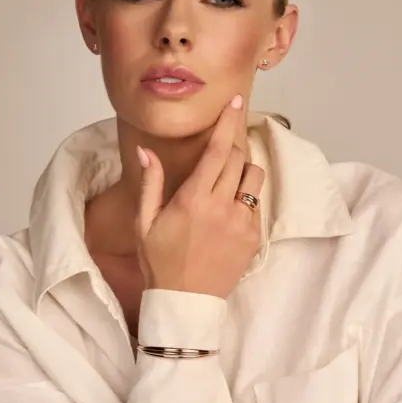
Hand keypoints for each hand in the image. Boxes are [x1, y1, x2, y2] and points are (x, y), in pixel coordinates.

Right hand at [135, 95, 265, 298]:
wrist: (185, 301)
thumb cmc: (160, 262)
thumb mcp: (145, 223)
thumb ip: (150, 183)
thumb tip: (145, 151)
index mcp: (194, 199)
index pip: (218, 150)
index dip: (227, 122)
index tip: (235, 101)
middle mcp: (223, 206)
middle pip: (239, 158)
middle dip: (233, 145)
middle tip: (223, 147)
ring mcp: (242, 222)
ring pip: (254, 177)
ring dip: (243, 170)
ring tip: (225, 182)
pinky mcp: (253, 236)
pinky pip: (256, 203)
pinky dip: (246, 197)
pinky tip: (229, 210)